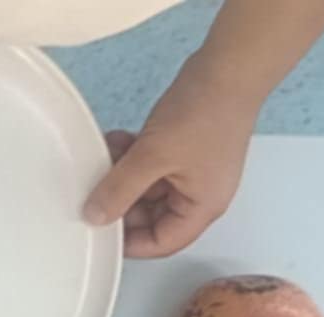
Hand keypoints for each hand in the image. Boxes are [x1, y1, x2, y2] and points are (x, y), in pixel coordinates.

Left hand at [82, 59, 257, 257]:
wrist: (228, 66)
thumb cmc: (207, 111)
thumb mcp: (152, 157)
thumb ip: (120, 190)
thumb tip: (96, 215)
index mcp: (202, 207)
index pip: (162, 243)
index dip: (130, 243)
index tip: (100, 232)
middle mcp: (199, 193)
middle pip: (151, 217)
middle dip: (122, 203)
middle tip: (95, 191)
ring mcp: (191, 170)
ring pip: (146, 188)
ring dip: (122, 176)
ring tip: (105, 158)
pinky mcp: (182, 149)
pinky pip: (150, 164)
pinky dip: (131, 157)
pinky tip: (116, 141)